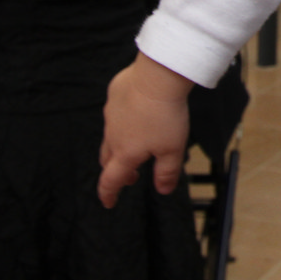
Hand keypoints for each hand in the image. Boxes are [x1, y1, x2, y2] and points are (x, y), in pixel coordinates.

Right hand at [98, 52, 195, 208]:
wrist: (157, 76)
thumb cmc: (165, 114)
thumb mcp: (172, 149)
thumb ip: (167, 172)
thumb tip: (163, 189)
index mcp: (125, 152)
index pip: (110, 181)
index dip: (109, 195)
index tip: (109, 203)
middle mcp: (113, 135)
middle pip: (108, 160)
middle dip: (117, 171)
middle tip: (131, 175)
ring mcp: (111, 114)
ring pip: (110, 136)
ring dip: (120, 145)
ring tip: (137, 144)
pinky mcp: (115, 95)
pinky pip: (115, 112)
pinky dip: (123, 119)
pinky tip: (137, 113)